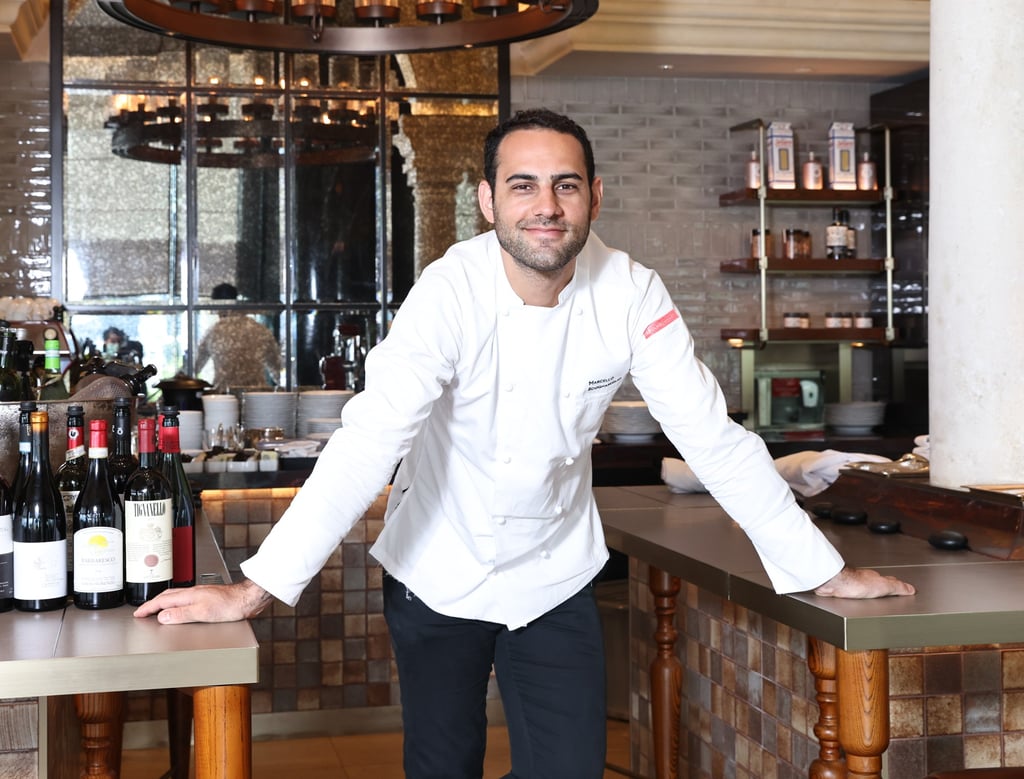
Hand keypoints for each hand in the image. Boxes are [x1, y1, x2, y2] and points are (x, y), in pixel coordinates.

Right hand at [133, 579, 273, 623]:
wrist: (248, 599)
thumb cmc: (231, 604)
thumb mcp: (203, 612)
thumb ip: (182, 614)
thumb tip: (163, 616)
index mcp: (189, 595)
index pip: (163, 600)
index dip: (149, 607)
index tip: (138, 613)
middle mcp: (194, 593)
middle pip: (167, 596)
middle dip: (153, 603)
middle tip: (144, 611)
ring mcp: (201, 594)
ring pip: (176, 596)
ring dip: (164, 602)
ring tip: (157, 610)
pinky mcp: (208, 598)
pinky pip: (185, 600)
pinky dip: (177, 604)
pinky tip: (181, 609)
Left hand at [813, 566, 915, 598]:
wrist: (834, 582)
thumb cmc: (855, 581)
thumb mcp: (883, 586)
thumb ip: (897, 587)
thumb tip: (911, 589)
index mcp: (876, 579)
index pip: (890, 582)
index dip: (897, 587)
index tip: (904, 591)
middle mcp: (864, 580)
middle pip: (876, 585)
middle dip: (882, 591)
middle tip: (889, 596)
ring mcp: (852, 585)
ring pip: (863, 589)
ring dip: (868, 594)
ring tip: (874, 601)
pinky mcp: (842, 591)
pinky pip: (852, 595)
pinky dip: (856, 597)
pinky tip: (855, 602)